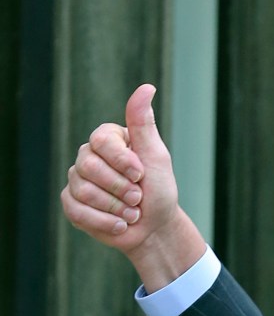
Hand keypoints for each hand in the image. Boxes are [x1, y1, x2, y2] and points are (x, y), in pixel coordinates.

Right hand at [61, 84, 205, 290]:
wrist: (155, 227)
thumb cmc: (159, 190)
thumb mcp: (156, 156)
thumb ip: (144, 124)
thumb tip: (147, 87)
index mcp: (108, 140)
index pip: (101, 141)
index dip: (122, 162)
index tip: (141, 174)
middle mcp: (89, 156)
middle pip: (88, 166)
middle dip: (120, 188)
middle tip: (139, 197)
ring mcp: (77, 180)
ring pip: (82, 190)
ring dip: (116, 208)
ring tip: (132, 212)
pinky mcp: (72, 204)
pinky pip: (75, 210)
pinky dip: (103, 222)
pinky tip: (120, 224)